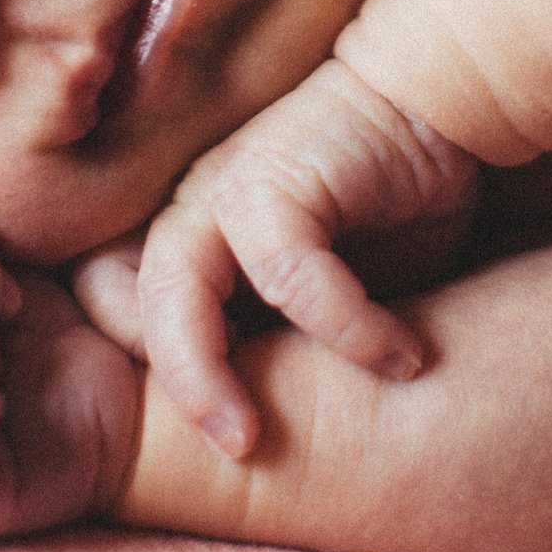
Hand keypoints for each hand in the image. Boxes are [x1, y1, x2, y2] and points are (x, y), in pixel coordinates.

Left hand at [132, 58, 479, 457]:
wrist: (436, 103)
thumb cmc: (385, 204)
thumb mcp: (327, 289)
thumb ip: (286, 335)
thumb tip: (278, 427)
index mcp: (191, 241)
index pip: (115, 311)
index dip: (151, 376)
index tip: (219, 430)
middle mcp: (192, 212)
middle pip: (124, 303)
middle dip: (171, 389)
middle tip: (234, 448)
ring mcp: (226, 188)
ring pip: (177, 289)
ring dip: (212, 375)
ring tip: (259, 436)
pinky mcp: (279, 176)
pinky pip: (286, 268)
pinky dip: (340, 325)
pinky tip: (397, 358)